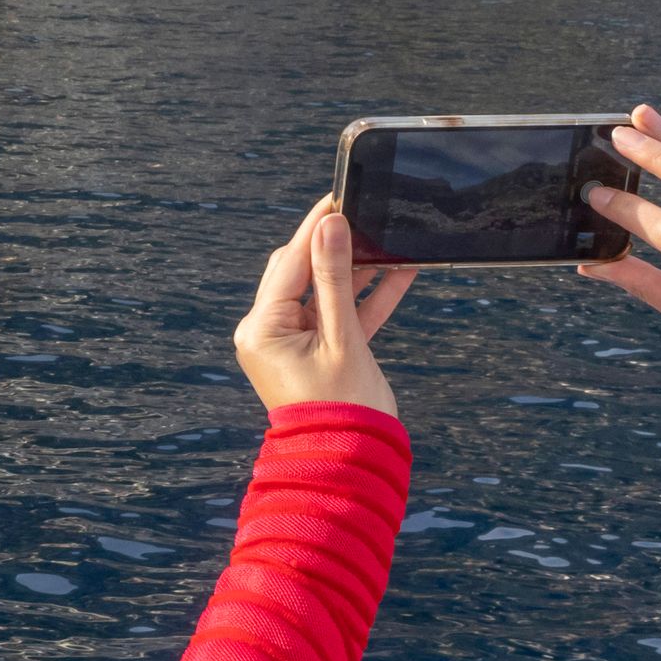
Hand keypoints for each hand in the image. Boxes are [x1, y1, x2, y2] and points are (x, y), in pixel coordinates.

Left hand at [231, 199, 412, 416]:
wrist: (352, 463)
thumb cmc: (344, 409)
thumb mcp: (343, 337)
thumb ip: (336, 279)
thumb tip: (329, 227)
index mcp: (262, 328)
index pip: (289, 262)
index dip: (315, 229)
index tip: (337, 196)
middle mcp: (268, 332)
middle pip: (300, 272)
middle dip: (334, 246)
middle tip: (363, 213)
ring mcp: (291, 342)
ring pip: (324, 292)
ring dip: (357, 272)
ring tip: (388, 242)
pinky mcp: (315, 352)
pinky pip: (339, 316)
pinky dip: (364, 300)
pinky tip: (399, 274)